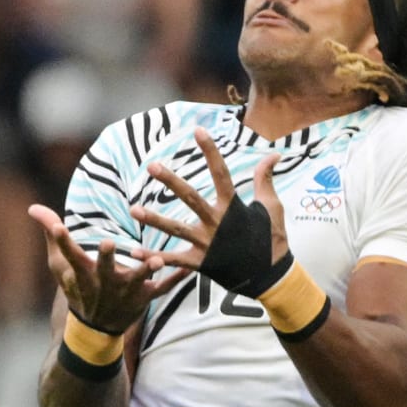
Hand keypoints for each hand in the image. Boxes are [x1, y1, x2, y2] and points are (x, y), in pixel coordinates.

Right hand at [27, 207, 179, 333]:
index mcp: (82, 273)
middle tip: (107, 243)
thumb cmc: (78, 287)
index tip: (58, 226)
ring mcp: (125, 292)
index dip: (62, 241)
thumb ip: (50, 233)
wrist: (95, 327)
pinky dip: (174, 280)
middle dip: (105, 259)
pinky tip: (187, 268)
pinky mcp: (144, 298)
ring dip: (146, 270)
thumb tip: (32, 207)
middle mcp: (103, 283)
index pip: (68, 255)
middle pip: (103, 270)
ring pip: (136, 281)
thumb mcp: (60, 264)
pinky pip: (162, 289)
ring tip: (156, 260)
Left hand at [134, 126, 291, 294]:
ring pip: (176, 229)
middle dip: (171, 181)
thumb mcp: (271, 206)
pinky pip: (173, 260)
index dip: (211, 151)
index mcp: (233, 207)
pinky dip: (153, 258)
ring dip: (154, 220)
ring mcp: (207, 243)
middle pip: (191, 198)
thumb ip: (265, 179)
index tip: (198, 131)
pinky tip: (133, 252)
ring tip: (133, 209)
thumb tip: (273, 154)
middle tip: (152, 165)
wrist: (271, 275)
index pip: (221, 173)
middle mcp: (217, 223)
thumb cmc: (271, 238)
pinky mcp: (200, 263)